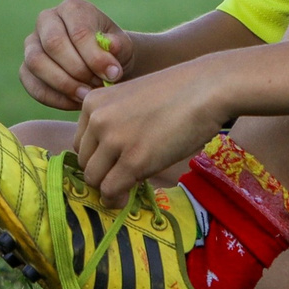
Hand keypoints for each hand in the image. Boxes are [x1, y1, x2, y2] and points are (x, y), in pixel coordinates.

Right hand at [20, 0, 136, 111]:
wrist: (102, 64)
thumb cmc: (112, 52)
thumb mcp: (122, 46)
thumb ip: (119, 46)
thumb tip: (111, 46)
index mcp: (72, 8)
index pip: (78, 31)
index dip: (94, 56)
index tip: (112, 75)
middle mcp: (47, 20)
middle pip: (53, 44)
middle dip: (77, 70)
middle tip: (97, 86)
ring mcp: (31, 44)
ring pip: (36, 63)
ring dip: (63, 84)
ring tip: (86, 95)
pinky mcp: (26, 68)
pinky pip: (32, 84)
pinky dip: (54, 98)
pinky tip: (75, 103)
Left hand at [75, 61, 228, 203]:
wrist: (208, 88)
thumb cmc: (179, 92)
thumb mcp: (133, 100)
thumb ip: (115, 122)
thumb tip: (110, 158)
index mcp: (93, 102)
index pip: (81, 143)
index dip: (97, 158)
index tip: (113, 164)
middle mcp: (97, 119)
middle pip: (85, 162)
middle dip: (102, 173)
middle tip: (122, 178)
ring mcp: (114, 140)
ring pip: (94, 179)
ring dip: (109, 188)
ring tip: (126, 188)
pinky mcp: (133, 160)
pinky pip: (111, 190)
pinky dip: (116, 199)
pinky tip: (126, 198)